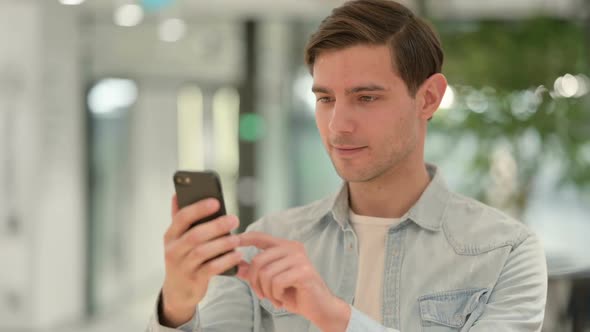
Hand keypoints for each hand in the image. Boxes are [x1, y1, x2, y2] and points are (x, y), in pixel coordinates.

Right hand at [160, 195, 242, 326]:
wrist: (178, 291)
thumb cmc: (182, 258)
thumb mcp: (177, 239)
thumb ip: (180, 218)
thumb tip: (177, 194)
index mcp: (170, 235)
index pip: (182, 218)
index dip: (199, 208)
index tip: (216, 202)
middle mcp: (173, 250)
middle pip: (195, 235)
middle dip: (216, 226)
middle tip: (234, 219)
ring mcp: (182, 266)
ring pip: (203, 252)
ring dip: (223, 243)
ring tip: (237, 239)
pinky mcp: (194, 280)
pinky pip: (211, 268)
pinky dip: (226, 261)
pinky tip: (237, 255)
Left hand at [237, 232, 350, 331]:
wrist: (318, 307)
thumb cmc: (295, 293)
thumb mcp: (271, 281)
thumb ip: (254, 271)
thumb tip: (235, 265)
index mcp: (285, 246)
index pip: (260, 237)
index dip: (244, 238)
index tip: (232, 241)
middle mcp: (292, 248)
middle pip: (258, 260)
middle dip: (255, 282)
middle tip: (262, 294)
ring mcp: (299, 259)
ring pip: (266, 273)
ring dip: (266, 291)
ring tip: (275, 298)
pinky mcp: (303, 271)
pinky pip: (277, 282)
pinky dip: (275, 295)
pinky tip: (282, 299)